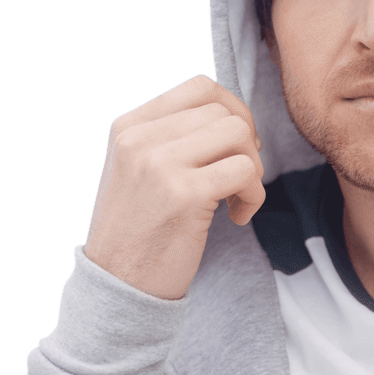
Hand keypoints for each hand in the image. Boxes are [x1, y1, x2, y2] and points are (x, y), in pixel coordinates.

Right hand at [84, 74, 264, 299]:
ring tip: (235, 199)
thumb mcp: (141, 170)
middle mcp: (139, 138)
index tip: (234, 148)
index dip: (234, 112)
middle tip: (238, 180)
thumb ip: (174, 137)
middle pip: (225, 112)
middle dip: (247, 145)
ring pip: (239, 134)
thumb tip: (234, 116)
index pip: (200, 88)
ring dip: (253, 169)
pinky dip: (254, 196)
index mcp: (129, 126)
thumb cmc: (142, 230)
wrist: (119, 286)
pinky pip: (246, 171)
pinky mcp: (183, 194)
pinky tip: (236, 218)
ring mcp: (159, 164)